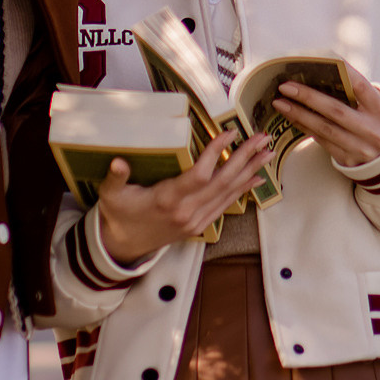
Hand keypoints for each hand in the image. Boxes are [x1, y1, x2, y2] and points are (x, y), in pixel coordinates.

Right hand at [94, 128, 273, 265]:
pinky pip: (225, 205)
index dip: (216, 154)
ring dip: (250, 172)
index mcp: (166, 200)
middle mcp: (186, 212)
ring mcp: (196, 221)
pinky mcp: (200, 225)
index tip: (230, 133)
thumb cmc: (119, 215)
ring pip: (229, 193)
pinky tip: (256, 178)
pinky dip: (242, 190)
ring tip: (267, 153)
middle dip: (245, 158)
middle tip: (262, 139)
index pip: (199, 175)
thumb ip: (115, 178)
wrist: (124, 247)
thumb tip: (117, 162)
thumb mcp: (111, 196)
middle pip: (222, 182)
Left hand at [274, 76, 379, 167]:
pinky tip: (291, 117)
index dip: (342, 73)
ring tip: (280, 102)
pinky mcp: (349, 160)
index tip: (318, 62)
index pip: (361, 87)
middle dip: (308, 97)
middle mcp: (373, 130)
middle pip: (336, 110)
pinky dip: (304, 128)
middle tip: (285, 86)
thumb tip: (326, 70)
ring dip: (299, 114)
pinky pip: (322, 142)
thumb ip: (360, 92)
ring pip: (324, 129)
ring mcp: (361, 147)